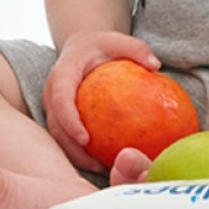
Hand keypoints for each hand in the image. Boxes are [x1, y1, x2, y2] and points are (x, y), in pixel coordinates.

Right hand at [42, 30, 160, 171]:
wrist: (81, 47)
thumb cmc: (100, 46)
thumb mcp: (117, 40)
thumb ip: (136, 49)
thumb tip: (156, 66)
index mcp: (62, 76)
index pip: (61, 100)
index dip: (70, 121)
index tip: (86, 139)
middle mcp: (52, 94)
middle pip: (56, 126)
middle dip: (72, 148)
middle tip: (94, 164)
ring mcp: (53, 108)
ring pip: (58, 136)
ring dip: (75, 155)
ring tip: (100, 168)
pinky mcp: (59, 117)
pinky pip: (67, 137)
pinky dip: (81, 152)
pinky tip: (103, 162)